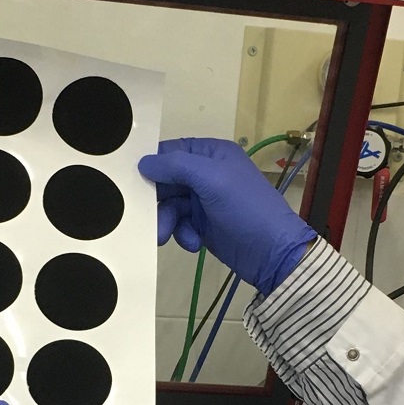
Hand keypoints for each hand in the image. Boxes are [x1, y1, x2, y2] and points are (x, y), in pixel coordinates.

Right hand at [138, 137, 315, 294]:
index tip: (131, 182)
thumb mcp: (212, 180)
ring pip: (170, 206)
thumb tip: (143, 162)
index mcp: (211, 154)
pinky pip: (180, 225)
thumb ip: (176, 166)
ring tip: (167, 237)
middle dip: (157, 201)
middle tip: (146, 218)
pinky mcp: (203, 224)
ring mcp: (204, 200)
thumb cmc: (245, 208)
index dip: (152, 165)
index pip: (171, 151)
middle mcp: (206, 173)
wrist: (272, 253)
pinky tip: (195, 243)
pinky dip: (183, 234)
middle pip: (166, 181)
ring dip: (166, 222)